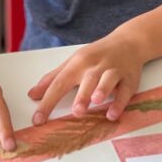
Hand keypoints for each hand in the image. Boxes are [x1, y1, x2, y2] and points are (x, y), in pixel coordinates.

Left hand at [27, 30, 145, 124]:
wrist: (128, 42)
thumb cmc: (96, 56)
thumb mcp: (73, 62)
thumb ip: (53, 79)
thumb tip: (32, 95)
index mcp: (78, 63)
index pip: (60, 83)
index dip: (48, 102)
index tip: (37, 120)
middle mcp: (96, 65)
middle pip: (87, 79)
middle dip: (82, 95)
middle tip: (75, 112)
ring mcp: (114, 70)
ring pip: (108, 80)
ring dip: (102, 90)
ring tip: (96, 101)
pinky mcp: (130, 78)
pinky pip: (125, 90)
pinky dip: (120, 102)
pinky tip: (113, 114)